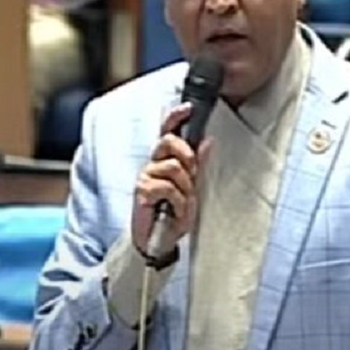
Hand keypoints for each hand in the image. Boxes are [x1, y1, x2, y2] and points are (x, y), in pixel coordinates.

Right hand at [131, 103, 211, 259]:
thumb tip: (208, 141)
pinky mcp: (141, 190)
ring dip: (185, 188)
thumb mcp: (193, 187)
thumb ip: (199, 164)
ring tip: (182, 203)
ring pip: (174, 167)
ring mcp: (145, 176)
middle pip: (169, 141)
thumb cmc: (174, 213)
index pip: (167, 131)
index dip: (176, 117)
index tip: (189, 108)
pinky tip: (175, 210)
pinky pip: (168, 187)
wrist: (159, 240)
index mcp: (165, 159)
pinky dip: (178, 201)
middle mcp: (153, 163)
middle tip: (192, 175)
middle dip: (187, 156)